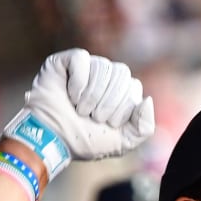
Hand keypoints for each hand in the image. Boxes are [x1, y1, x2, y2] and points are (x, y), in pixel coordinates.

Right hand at [4, 49, 154, 179]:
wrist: (53, 139)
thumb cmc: (84, 140)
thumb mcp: (122, 142)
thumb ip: (144, 127)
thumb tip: (147, 100)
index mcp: (121, 92)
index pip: (133, 86)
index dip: (122, 107)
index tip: (107, 123)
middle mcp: (106, 77)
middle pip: (121, 73)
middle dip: (109, 102)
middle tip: (93, 117)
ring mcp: (87, 67)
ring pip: (103, 66)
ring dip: (92, 95)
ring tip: (80, 109)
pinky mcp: (67, 61)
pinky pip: (82, 58)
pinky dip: (78, 81)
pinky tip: (71, 94)